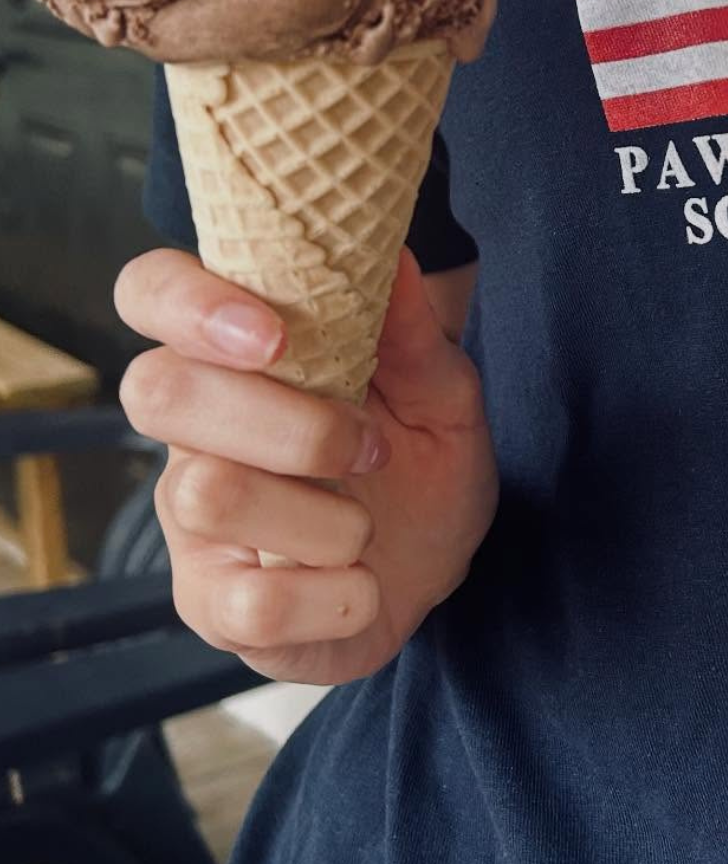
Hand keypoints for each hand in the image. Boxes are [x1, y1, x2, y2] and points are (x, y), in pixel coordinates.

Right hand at [115, 245, 498, 683]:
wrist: (435, 576)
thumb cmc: (419, 467)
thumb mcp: (441, 398)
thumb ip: (415, 337)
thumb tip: (397, 258)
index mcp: (233, 358)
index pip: (150, 292)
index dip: (189, 303)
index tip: (275, 336)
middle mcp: (192, 432)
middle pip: (157, 390)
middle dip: (281, 421)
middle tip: (366, 444)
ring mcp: (191, 522)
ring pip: (207, 495)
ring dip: (323, 516)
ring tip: (365, 526)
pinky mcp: (213, 606)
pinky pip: (251, 605)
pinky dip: (333, 596)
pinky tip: (360, 587)